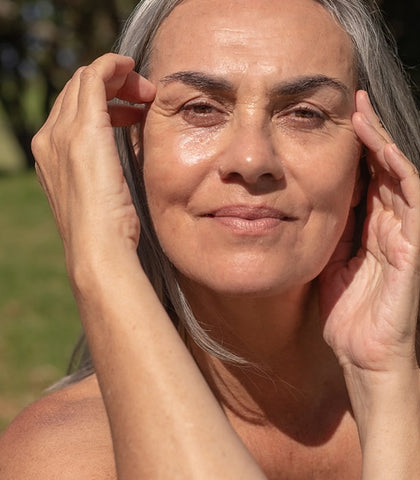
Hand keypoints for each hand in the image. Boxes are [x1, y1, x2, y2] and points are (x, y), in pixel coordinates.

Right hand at [32, 54, 155, 279]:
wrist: (98, 248)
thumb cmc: (108, 229)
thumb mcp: (100, 195)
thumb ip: (102, 170)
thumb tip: (119, 159)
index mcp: (51, 155)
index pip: (73, 109)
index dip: (105, 101)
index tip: (134, 110)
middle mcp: (49, 139)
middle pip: (77, 90)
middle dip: (113, 86)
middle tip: (144, 98)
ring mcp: (62, 134)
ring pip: (84, 81)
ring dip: (117, 79)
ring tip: (146, 95)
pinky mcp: (83, 131)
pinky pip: (94, 78)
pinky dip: (112, 66)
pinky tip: (131, 67)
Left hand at [318, 90, 419, 375]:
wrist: (362, 356)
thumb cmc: (344, 313)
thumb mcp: (327, 263)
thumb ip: (326, 234)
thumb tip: (305, 203)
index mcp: (366, 229)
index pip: (363, 177)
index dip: (354, 148)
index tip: (334, 118)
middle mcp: (387, 226)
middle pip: (382, 169)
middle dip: (370, 134)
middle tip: (353, 99)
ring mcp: (402, 236)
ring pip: (398, 178)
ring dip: (382, 143)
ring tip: (364, 112)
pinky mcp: (411, 250)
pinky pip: (409, 205)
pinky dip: (398, 175)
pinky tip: (383, 150)